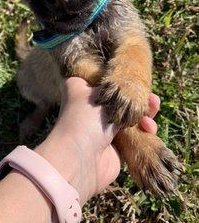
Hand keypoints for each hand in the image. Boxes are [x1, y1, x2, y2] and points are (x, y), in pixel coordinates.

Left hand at [36, 77, 159, 204]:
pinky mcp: (116, 147)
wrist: (81, 160)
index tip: (132, 76)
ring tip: (154, 106)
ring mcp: (103, 128)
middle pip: (119, 99)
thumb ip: (116, 86)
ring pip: (129, 117)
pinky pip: (135, 136)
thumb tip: (123, 83)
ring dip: (144, 113)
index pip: (100, 79)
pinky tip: (150, 128)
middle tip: (151, 96)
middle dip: (137, 97)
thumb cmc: (85, 119)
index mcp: (81, 91)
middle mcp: (91, 109)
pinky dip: (144, 131)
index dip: (118, 77)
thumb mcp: (100, 92)